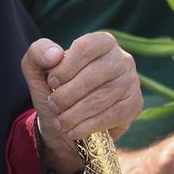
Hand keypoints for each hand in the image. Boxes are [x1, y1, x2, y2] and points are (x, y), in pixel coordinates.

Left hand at [22, 33, 141, 173]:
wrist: (67, 122)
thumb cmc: (55, 90)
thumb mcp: (38, 69)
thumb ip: (38, 53)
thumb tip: (54, 55)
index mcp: (102, 42)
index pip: (87, 48)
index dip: (65, 67)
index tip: (51, 83)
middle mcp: (122, 59)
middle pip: (94, 75)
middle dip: (67, 95)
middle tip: (54, 106)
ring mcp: (131, 82)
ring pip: (101, 99)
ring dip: (74, 114)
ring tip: (60, 121)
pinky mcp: (134, 105)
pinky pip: (111, 117)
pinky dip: (87, 127)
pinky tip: (73, 130)